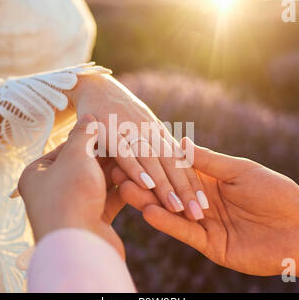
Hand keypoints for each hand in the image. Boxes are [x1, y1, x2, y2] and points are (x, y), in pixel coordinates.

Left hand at [18, 114, 125, 257]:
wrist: (79, 246)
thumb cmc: (70, 195)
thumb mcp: (75, 157)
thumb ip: (83, 135)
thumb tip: (89, 118)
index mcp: (38, 174)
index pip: (66, 148)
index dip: (90, 137)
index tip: (110, 128)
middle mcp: (52, 191)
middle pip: (85, 165)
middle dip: (109, 156)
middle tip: (129, 141)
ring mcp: (73, 207)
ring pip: (100, 182)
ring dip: (119, 172)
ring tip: (137, 159)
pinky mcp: (93, 221)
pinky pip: (109, 199)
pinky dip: (124, 189)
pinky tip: (140, 179)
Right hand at [63, 74, 208, 220]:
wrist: (94, 86)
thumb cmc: (118, 113)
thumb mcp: (140, 128)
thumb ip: (153, 148)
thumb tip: (167, 175)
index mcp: (158, 133)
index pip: (179, 162)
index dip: (192, 184)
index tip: (204, 205)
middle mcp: (149, 132)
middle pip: (171, 164)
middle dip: (185, 190)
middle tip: (198, 213)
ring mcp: (130, 130)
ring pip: (152, 161)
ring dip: (165, 185)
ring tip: (177, 208)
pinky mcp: (109, 130)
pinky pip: (125, 152)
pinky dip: (136, 169)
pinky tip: (147, 185)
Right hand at [113, 138, 298, 291]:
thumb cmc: (276, 193)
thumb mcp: (241, 171)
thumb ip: (209, 161)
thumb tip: (179, 142)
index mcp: (212, 180)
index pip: (177, 170)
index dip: (156, 162)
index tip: (132, 150)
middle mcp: (203, 200)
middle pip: (168, 190)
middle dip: (144, 181)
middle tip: (116, 171)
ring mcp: (204, 223)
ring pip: (171, 211)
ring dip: (147, 201)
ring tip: (125, 189)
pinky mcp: (208, 244)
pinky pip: (184, 232)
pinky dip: (167, 222)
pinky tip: (148, 211)